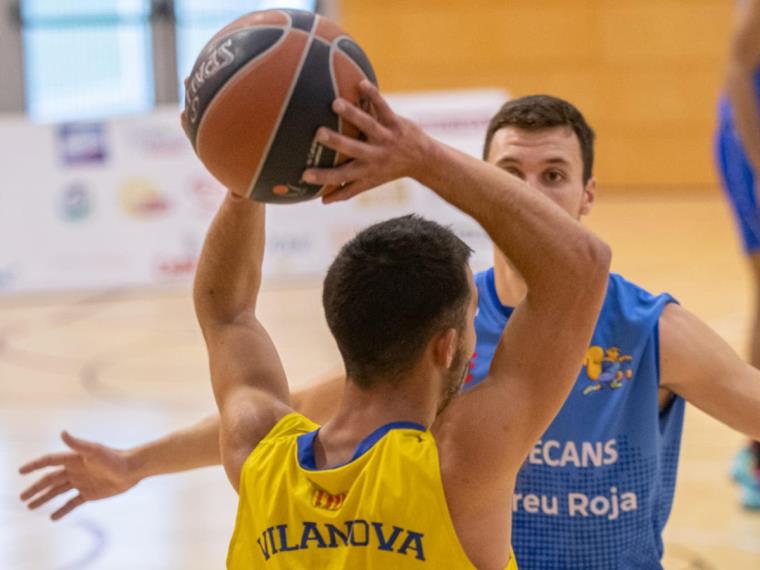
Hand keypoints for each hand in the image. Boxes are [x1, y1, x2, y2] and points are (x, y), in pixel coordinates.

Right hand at [19, 431, 139, 520]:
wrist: (132, 469)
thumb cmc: (114, 457)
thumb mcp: (94, 450)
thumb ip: (77, 444)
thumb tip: (62, 432)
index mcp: (73, 459)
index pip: (49, 461)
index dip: (34, 466)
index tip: (20, 471)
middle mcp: (75, 471)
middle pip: (50, 480)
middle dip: (35, 488)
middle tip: (21, 497)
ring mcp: (81, 483)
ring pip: (57, 492)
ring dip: (44, 499)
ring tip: (30, 507)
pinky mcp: (89, 494)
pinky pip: (72, 503)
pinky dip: (62, 510)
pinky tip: (52, 517)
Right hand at [302, 80, 430, 202]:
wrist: (424, 159)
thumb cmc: (390, 171)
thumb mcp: (370, 183)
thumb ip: (347, 191)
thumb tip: (323, 201)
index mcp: (366, 170)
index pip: (341, 176)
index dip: (324, 177)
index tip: (304, 174)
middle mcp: (376, 155)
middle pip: (354, 149)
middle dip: (337, 142)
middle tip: (318, 133)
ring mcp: (386, 137)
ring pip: (368, 125)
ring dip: (353, 114)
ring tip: (335, 104)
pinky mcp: (396, 122)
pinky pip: (384, 107)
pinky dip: (374, 95)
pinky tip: (361, 83)